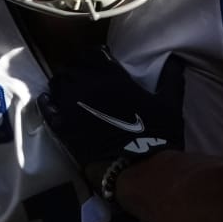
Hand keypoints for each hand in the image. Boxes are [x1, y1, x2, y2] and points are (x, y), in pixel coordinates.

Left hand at [38, 46, 181, 197]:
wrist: (137, 167)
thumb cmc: (156, 134)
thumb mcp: (170, 103)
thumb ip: (171, 78)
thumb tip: (176, 59)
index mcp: (112, 76)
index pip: (94, 54)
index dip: (96, 56)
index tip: (100, 60)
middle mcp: (88, 85)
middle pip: (73, 67)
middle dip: (78, 69)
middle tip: (86, 77)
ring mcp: (71, 105)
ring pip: (58, 83)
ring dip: (64, 83)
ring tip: (70, 89)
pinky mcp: (62, 126)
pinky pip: (46, 106)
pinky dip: (47, 101)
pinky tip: (50, 100)